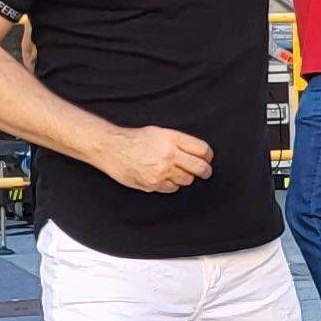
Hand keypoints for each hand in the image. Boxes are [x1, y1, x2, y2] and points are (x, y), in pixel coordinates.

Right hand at [99, 125, 214, 192]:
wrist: (112, 148)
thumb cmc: (135, 139)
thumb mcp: (160, 132)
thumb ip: (179, 142)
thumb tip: (198, 153)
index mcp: (172, 138)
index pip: (203, 150)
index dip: (208, 156)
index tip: (207, 159)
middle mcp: (169, 154)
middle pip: (200, 167)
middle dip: (205, 171)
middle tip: (205, 172)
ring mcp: (162, 170)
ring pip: (187, 180)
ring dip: (185, 177)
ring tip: (175, 171)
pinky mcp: (154, 184)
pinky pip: (173, 188)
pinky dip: (171, 184)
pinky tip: (163, 177)